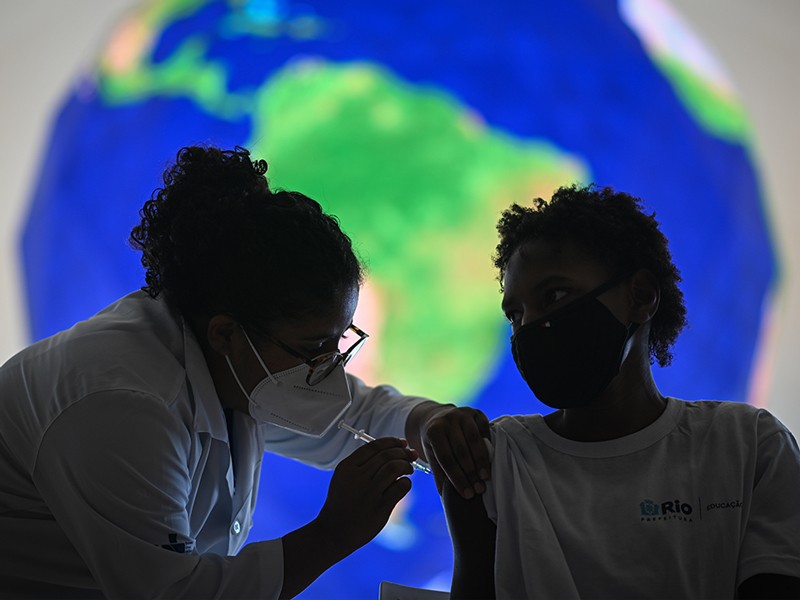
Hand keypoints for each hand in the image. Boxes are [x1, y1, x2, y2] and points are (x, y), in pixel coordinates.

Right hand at [314, 437, 415, 555]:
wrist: (333, 532)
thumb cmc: (342, 503)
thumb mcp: (343, 479)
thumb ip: (362, 465)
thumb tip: (392, 451)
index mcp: (347, 467)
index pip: (373, 446)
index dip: (391, 442)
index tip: (402, 443)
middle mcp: (357, 477)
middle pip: (386, 455)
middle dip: (403, 452)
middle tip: (411, 455)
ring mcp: (368, 493)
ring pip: (394, 468)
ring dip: (406, 465)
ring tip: (409, 469)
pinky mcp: (380, 507)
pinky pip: (400, 487)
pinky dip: (407, 482)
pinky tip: (405, 484)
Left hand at [414, 404, 490, 497]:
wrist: (437, 416)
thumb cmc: (435, 442)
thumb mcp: (432, 455)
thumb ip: (439, 474)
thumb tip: (446, 498)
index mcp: (434, 431)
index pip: (447, 459)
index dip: (457, 478)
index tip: (467, 494)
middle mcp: (448, 420)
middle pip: (461, 450)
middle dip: (471, 473)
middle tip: (479, 489)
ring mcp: (462, 413)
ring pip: (474, 440)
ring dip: (481, 461)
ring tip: (485, 478)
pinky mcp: (476, 412)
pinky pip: (484, 429)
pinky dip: (488, 444)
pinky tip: (490, 459)